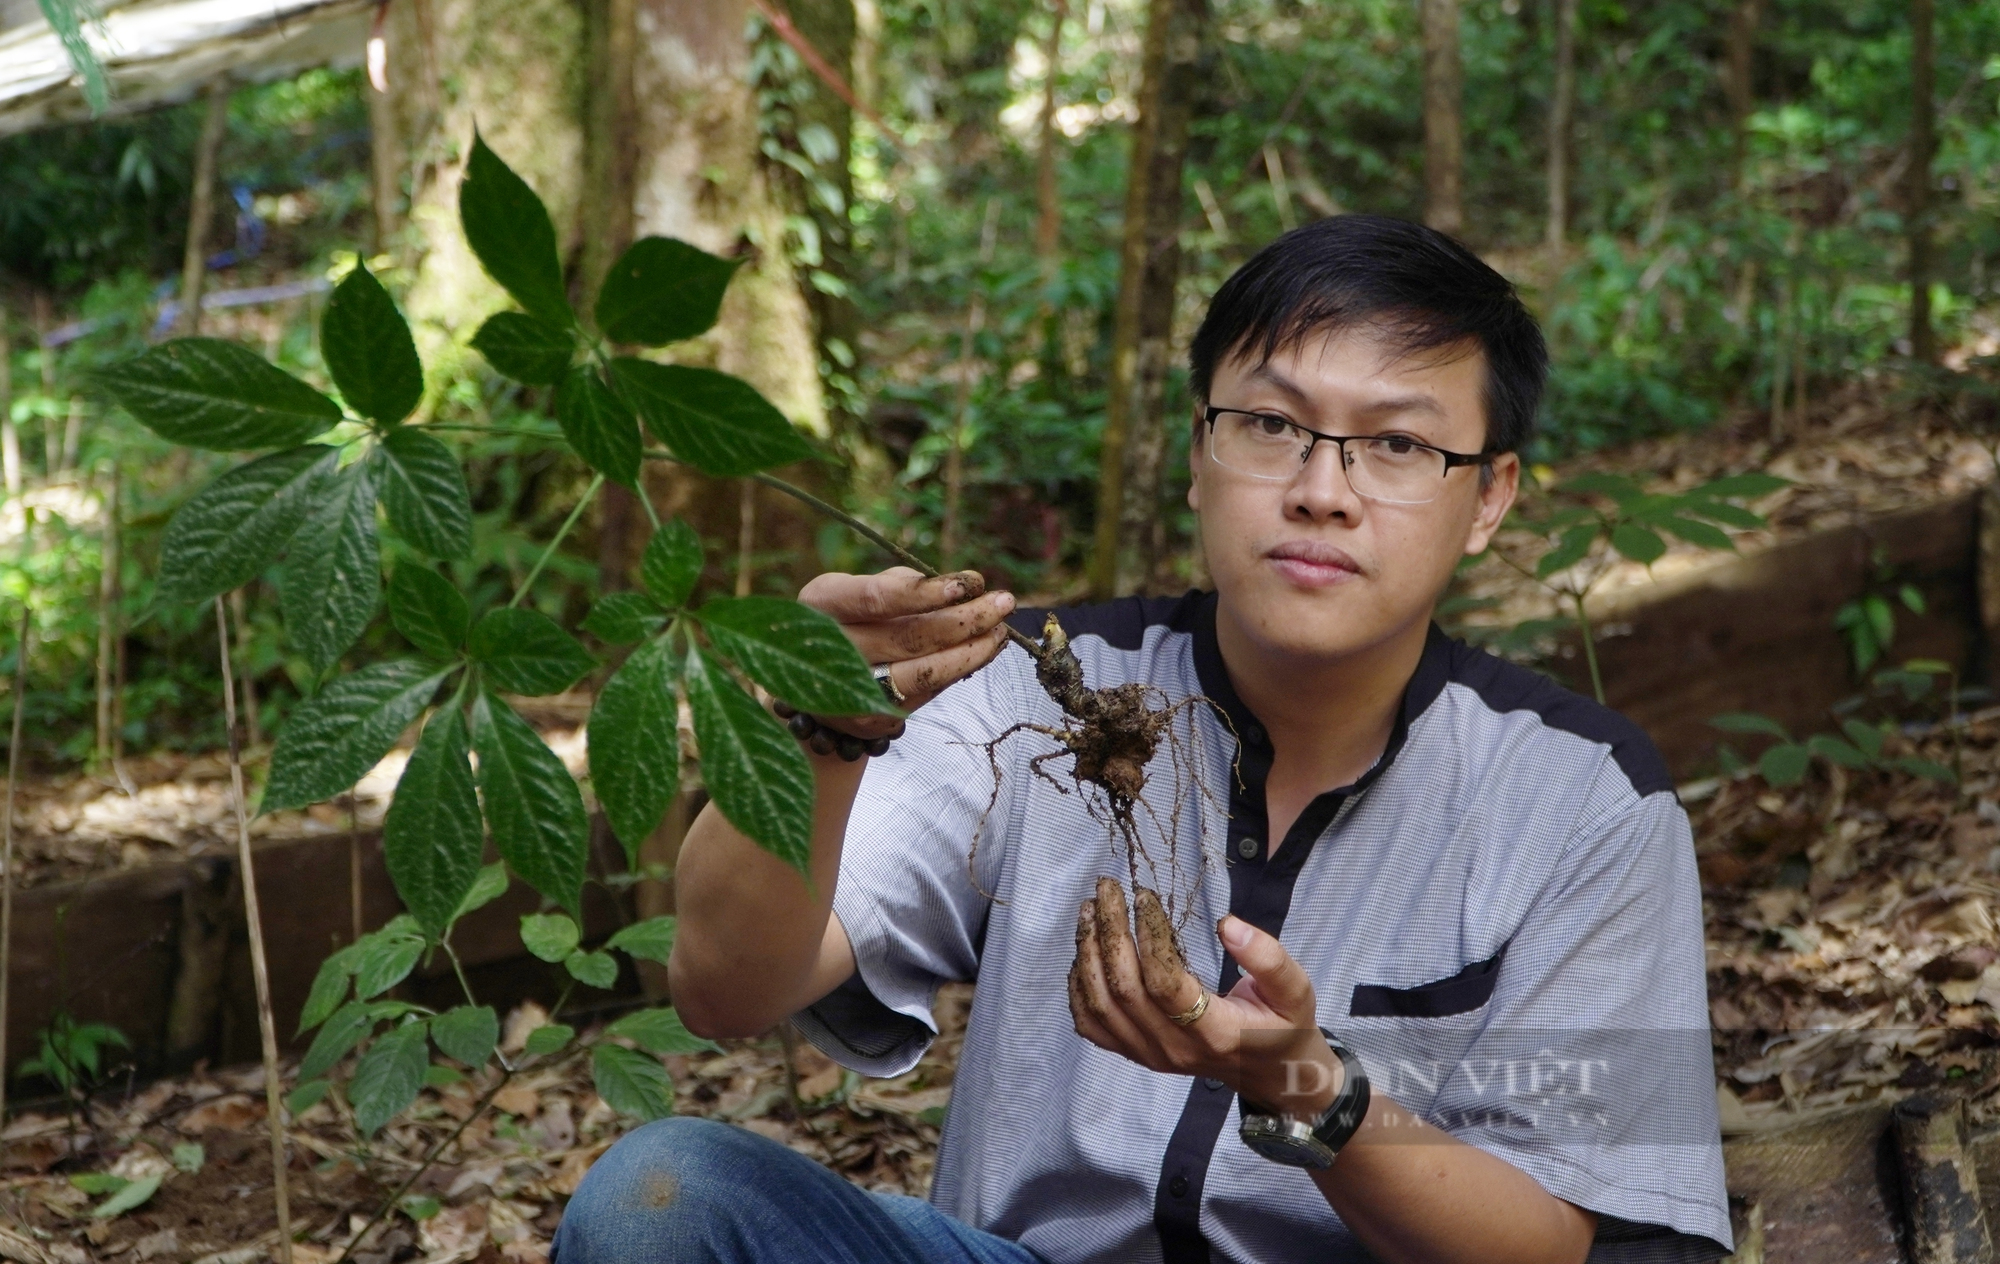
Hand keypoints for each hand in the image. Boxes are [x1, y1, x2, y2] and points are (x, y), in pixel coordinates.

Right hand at [796, 566, 1016, 735]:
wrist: (811, 679)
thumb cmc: (847, 617)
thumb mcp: (856, 589)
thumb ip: (901, 584)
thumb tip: (964, 587)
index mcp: (821, 604)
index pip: (876, 599)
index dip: (924, 593)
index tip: (969, 583)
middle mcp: (832, 649)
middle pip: (909, 637)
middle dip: (965, 619)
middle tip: (1004, 602)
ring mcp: (852, 690)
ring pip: (924, 671)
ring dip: (973, 650)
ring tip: (1001, 629)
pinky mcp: (875, 716)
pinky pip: (928, 689)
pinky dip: (961, 667)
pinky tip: (984, 649)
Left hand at [1069, 877, 1340, 1117]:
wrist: (1269, 1073)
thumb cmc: (1282, 1023)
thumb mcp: (1295, 990)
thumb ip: (1268, 958)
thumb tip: (1227, 924)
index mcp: (1215, 1032)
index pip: (1164, 982)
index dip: (1148, 936)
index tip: (1145, 895)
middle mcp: (1174, 1048)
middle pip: (1124, 989)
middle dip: (1109, 931)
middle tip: (1107, 888)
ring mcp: (1149, 1055)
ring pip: (1099, 1005)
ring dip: (1087, 953)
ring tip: (1089, 910)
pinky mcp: (1135, 1054)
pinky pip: (1091, 1024)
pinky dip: (1079, 987)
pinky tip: (1085, 952)